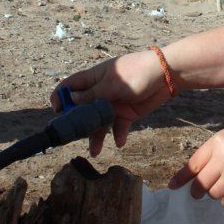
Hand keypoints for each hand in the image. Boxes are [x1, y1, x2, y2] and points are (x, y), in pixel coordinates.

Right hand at [50, 50, 170, 155]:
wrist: (166, 76)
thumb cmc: (137, 72)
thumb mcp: (112, 84)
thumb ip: (92, 94)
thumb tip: (71, 99)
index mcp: (93, 79)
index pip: (70, 86)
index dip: (60, 97)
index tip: (56, 111)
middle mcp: (100, 92)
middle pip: (82, 109)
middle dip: (77, 124)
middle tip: (73, 138)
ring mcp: (113, 104)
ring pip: (99, 123)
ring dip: (96, 136)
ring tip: (95, 151)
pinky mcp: (127, 114)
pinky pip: (118, 127)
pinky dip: (118, 135)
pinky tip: (119, 141)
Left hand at [168, 123, 223, 208]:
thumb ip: (217, 151)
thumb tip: (201, 170)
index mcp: (218, 143)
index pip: (192, 164)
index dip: (181, 177)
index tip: (173, 186)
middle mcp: (222, 159)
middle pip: (199, 183)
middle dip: (197, 190)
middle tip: (199, 193)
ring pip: (213, 194)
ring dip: (218, 192)